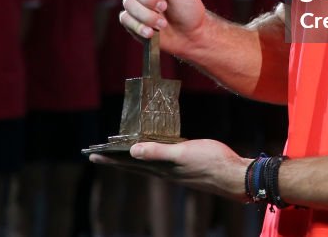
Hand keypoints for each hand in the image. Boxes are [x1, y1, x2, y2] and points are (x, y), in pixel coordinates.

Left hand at [90, 139, 249, 200]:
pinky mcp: (184, 166)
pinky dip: (150, 155)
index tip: (92, 155)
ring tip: (119, 154)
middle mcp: (164, 172)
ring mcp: (174, 171)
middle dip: (115, 160)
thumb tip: (132, 151)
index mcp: (161, 169)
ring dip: (130, 159)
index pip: (129, 164)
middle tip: (97, 155)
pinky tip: (153, 151)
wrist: (235, 175)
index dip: (111, 159)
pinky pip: (160, 161)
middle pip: (133, 166)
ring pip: (146, 164)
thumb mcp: (183, 153)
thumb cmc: (211, 162)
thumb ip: (158, 152)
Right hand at [114, 0, 205, 56]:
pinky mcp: (132, 22)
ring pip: (129, 4)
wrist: (191, 35)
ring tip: (163, 23)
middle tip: (163, 6)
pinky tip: (151, 32)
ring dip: (147, 15)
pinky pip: (126, 20)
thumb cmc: (189, 8)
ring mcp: (134, 5)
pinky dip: (140, 27)